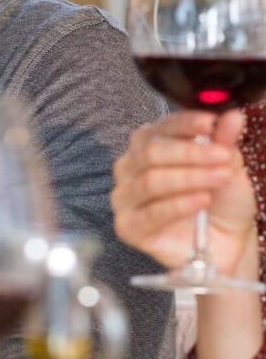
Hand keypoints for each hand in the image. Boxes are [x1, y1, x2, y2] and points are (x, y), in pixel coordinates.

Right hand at [111, 110, 257, 274]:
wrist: (225, 243)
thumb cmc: (221, 200)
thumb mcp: (228, 166)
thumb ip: (225, 141)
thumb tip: (233, 115)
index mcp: (149, 143)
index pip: (161, 126)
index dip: (186, 123)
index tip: (211, 122)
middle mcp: (130, 165)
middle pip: (151, 151)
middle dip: (190, 153)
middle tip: (222, 157)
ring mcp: (125, 196)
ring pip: (150, 181)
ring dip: (189, 178)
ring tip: (218, 179)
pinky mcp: (127, 227)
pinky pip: (150, 213)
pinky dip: (179, 205)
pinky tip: (202, 200)